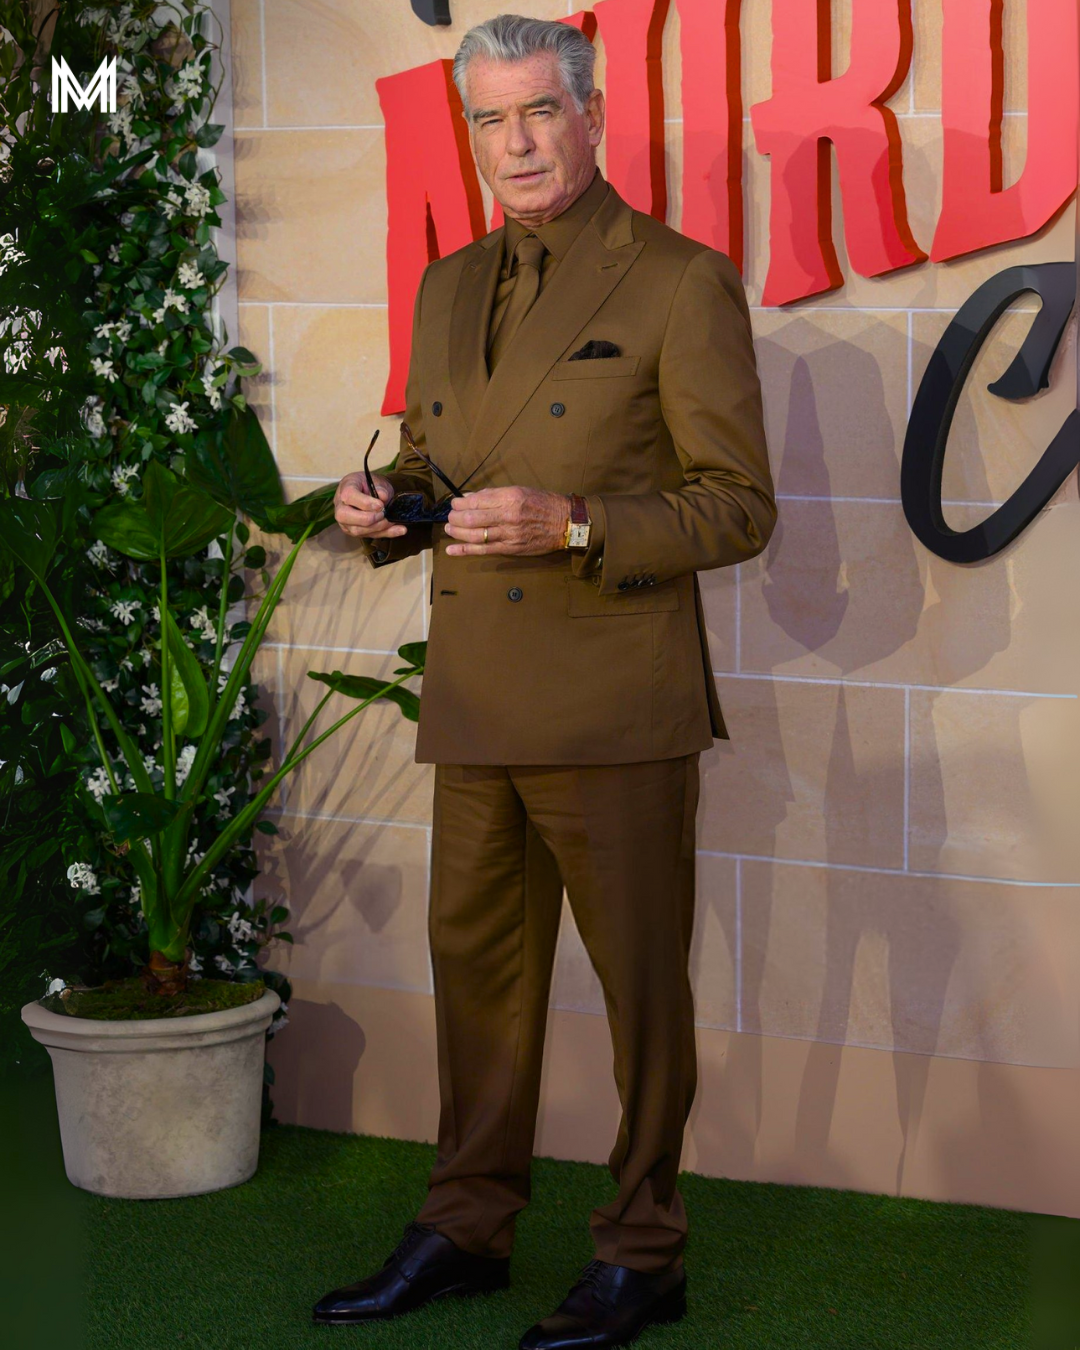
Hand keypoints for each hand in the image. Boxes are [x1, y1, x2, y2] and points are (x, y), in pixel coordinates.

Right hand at [334, 471, 406, 539]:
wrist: (369, 490)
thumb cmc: (370, 483)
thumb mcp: (376, 480)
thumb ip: (380, 487)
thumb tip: (383, 497)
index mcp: (345, 488)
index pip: (348, 496)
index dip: (365, 503)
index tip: (380, 505)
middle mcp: (340, 506)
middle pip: (345, 517)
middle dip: (368, 519)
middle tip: (383, 514)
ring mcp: (346, 521)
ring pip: (357, 530)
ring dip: (378, 528)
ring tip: (392, 521)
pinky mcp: (354, 531)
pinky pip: (369, 536)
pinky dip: (387, 533)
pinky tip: (400, 530)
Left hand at [444, 486, 567, 555]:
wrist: (565, 523)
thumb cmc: (544, 504)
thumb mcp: (520, 491)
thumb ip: (495, 495)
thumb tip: (471, 497)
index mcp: (510, 497)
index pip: (477, 500)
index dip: (461, 503)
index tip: (455, 503)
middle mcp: (507, 515)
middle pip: (471, 517)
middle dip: (455, 517)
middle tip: (450, 516)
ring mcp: (508, 533)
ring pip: (474, 534)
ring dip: (456, 531)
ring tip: (449, 528)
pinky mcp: (510, 548)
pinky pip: (483, 550)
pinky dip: (465, 550)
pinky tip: (451, 550)